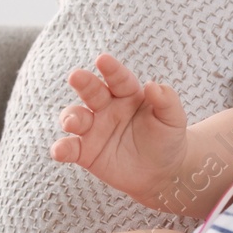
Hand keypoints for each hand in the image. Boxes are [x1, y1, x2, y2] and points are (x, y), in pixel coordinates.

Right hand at [49, 52, 188, 201]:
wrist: (162, 172)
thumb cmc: (167, 140)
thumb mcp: (174, 120)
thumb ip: (166, 101)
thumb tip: (153, 85)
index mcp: (128, 94)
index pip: (119, 79)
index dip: (111, 69)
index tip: (102, 60)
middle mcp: (107, 107)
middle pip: (92, 91)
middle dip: (83, 83)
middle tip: (76, 76)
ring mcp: (94, 129)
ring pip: (76, 117)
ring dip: (70, 116)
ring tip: (70, 123)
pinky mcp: (86, 152)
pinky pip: (71, 148)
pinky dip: (62, 148)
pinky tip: (59, 151)